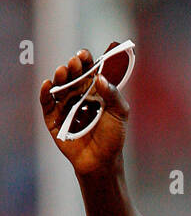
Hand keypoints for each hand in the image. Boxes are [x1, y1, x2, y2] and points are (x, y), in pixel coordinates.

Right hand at [39, 43, 129, 175]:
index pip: (88, 70)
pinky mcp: (54, 118)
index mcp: (94, 90)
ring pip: (59, 87)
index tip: (83, 55)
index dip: (85, 60)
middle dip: (72, 67)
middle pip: (72, 75)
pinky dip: (45, 93)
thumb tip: (100, 78)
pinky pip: (47, 103)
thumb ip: (114, 94)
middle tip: (74, 62)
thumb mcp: (120, 113)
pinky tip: (47, 85)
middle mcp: (78, 95)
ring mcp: (65, 106)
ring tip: (62, 71)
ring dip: (59, 77)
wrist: (101, 161)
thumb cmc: (113, 137)